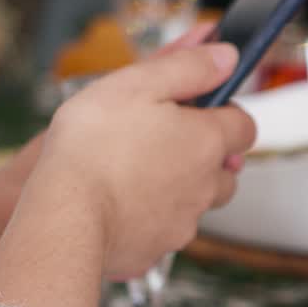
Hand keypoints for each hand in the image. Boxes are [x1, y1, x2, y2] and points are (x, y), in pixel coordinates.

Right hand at [32, 42, 255, 278]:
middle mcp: (206, 185)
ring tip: (138, 174)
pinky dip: (150, 219)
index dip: (224, 114)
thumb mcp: (137, 83)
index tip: (198, 110)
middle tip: (164, 142)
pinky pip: (163, 231)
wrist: (63, 215)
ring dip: (181, 188)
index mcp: (208, 141)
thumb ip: (188, 67)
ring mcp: (184, 222)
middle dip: (205, 155)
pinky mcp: (156, 249)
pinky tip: (118, 206)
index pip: (245, 126)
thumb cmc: (92, 145)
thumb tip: (227, 57)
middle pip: (226, 169)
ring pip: (198, 202)